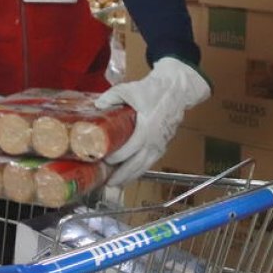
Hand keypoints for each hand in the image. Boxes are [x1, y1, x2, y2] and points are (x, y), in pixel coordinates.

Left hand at [95, 57, 210, 185]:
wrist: (176, 89)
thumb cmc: (154, 90)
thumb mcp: (129, 89)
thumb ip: (111, 97)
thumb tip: (97, 107)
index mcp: (147, 128)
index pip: (130, 149)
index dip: (116, 158)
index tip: (104, 160)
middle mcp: (154, 140)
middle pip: (137, 164)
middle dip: (122, 175)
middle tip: (108, 183)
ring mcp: (160, 144)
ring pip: (145, 166)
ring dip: (131, 176)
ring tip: (117, 183)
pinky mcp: (162, 145)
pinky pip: (150, 162)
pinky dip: (140, 170)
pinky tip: (130, 174)